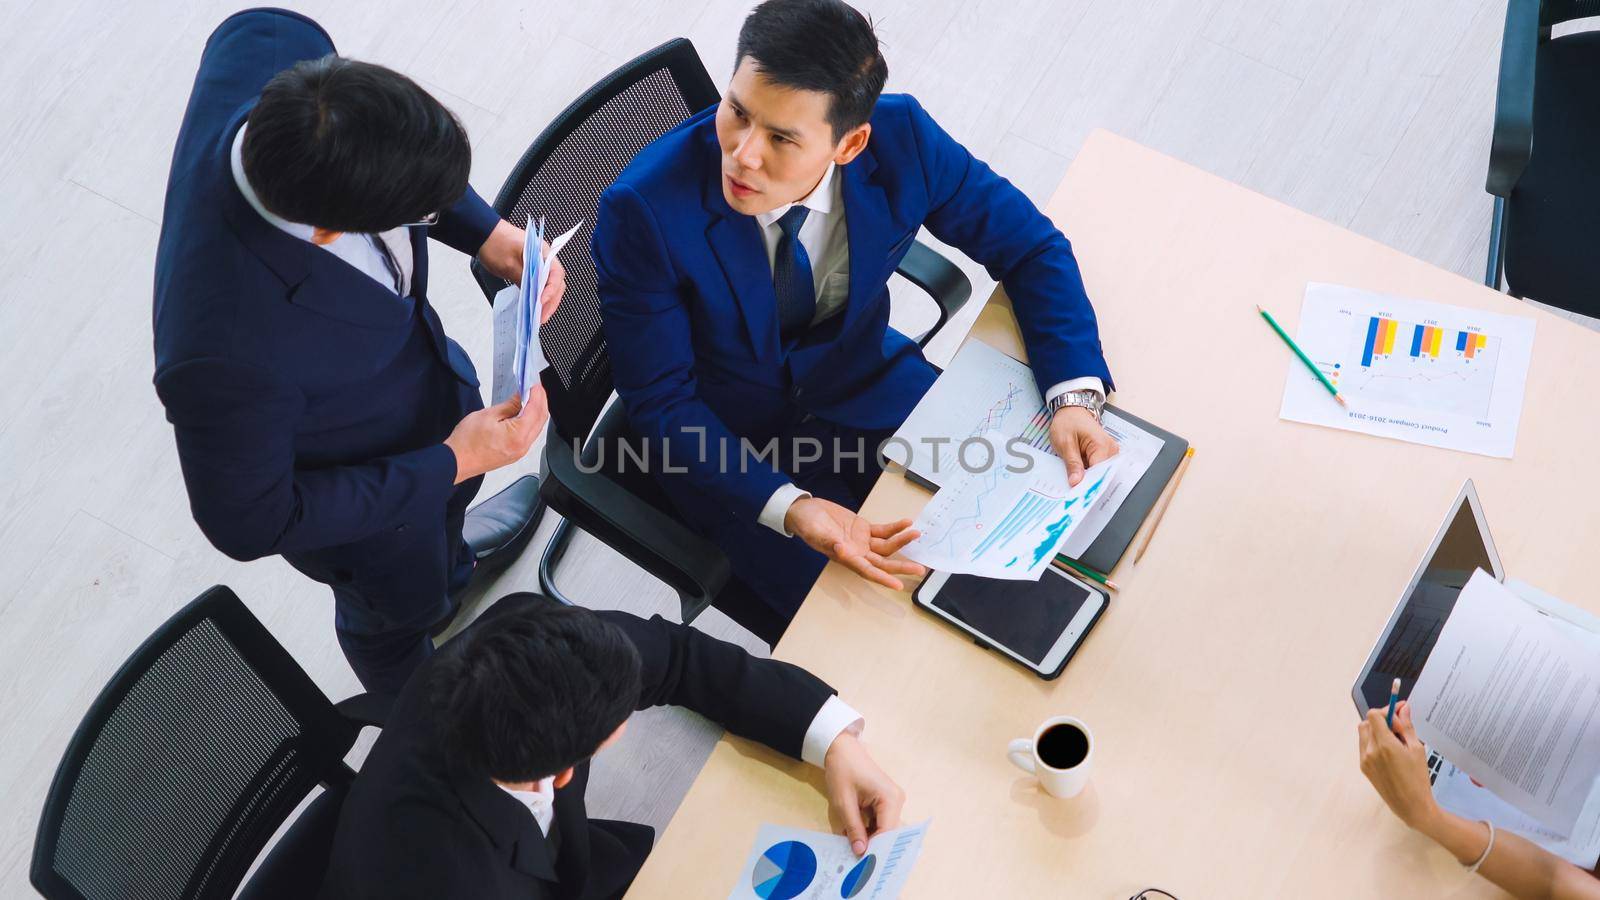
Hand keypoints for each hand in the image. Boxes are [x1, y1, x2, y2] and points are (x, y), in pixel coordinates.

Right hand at [443, 387, 548, 483]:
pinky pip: (530, 435)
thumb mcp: (488, 415)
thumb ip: (509, 405)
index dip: (537, 394)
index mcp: (518, 435)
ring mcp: (520, 452)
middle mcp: (523, 446)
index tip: (535, 384)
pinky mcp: (515, 454)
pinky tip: (525, 413)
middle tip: (535, 388)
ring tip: (531, 397)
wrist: (456, 461)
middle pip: (541, 419)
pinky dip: (531, 422)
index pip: (536, 410)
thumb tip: (521, 397)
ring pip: (537, 428)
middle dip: (541, 401)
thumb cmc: (467, 441)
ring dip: (537, 411)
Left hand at [476, 221, 565, 324]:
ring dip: (547, 301)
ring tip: (539, 317)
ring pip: (550, 285)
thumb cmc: (495, 243)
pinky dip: (539, 296)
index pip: (555, 273)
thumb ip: (522, 279)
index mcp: (542, 251)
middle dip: (551, 301)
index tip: (541, 302)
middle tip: (542, 317)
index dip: (551, 290)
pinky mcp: (532, 268)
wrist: (484, 233)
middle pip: (556, 282)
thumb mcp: (508, 264)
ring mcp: (539, 263)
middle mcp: (545, 257)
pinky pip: (541, 284)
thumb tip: (533, 296)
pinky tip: (534, 307)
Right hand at [784, 497, 925, 589]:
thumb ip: (828, 542)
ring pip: (887, 546)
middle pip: (883, 563)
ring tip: (915, 534)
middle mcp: (857, 553)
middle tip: (919, 569)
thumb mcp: (815, 533)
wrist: (805, 511)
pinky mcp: (864, 529)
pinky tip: (906, 524)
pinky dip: (895, 528)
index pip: (868, 571)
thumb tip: (842, 550)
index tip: (898, 586)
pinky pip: (883, 531)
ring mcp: (862, 541)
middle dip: (902, 566)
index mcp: (846, 557)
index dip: (883, 579)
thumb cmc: (807, 524)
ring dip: (902, 541)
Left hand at [823, 732, 904, 855]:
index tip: (864, 867)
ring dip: (869, 840)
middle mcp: (896, 800)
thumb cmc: (842, 771)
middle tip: (858, 866)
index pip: (887, 832)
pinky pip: (878, 822)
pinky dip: (867, 831)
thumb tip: (861, 853)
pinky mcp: (884, 802)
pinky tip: (855, 840)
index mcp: (891, 798)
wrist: (840, 749)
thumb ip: (854, 828)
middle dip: (873, 847)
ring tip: (855, 856)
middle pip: (887, 832)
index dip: (876, 850)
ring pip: (882, 829)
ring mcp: (891, 801)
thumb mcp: (844, 802)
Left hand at [1048, 406, 1117, 486]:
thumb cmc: (1068, 422)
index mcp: (1102, 445)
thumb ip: (1072, 464)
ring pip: (1099, 474)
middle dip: (1087, 484)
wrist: (1071, 411)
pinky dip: (1088, 474)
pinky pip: (1097, 469)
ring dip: (1087, 480)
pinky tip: (1078, 477)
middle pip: (1101, 475)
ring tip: (1074, 484)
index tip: (1077, 495)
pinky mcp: (1104, 455)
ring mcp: (1109, 453)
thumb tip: (1076, 483)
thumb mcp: (1065, 443)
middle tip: (1072, 494)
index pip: (1099, 472)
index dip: (1088, 485)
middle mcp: (1111, 450)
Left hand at [1358, 702, 1439, 831]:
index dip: (1387, 710)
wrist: (1411, 805)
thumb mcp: (1417, 749)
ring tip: (1395, 740)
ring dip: (1376, 730)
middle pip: (1367, 722)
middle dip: (1381, 719)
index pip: (1374, 715)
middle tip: (1398, 726)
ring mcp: (1364, 760)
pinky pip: (1364, 746)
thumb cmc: (1418, 778)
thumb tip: (1403, 709)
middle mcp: (1370, 751)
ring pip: (1364, 733)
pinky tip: (1389, 751)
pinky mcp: (1363, 767)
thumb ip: (1407, 727)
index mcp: (1385, 745)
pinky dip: (1374, 742)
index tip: (1399, 712)